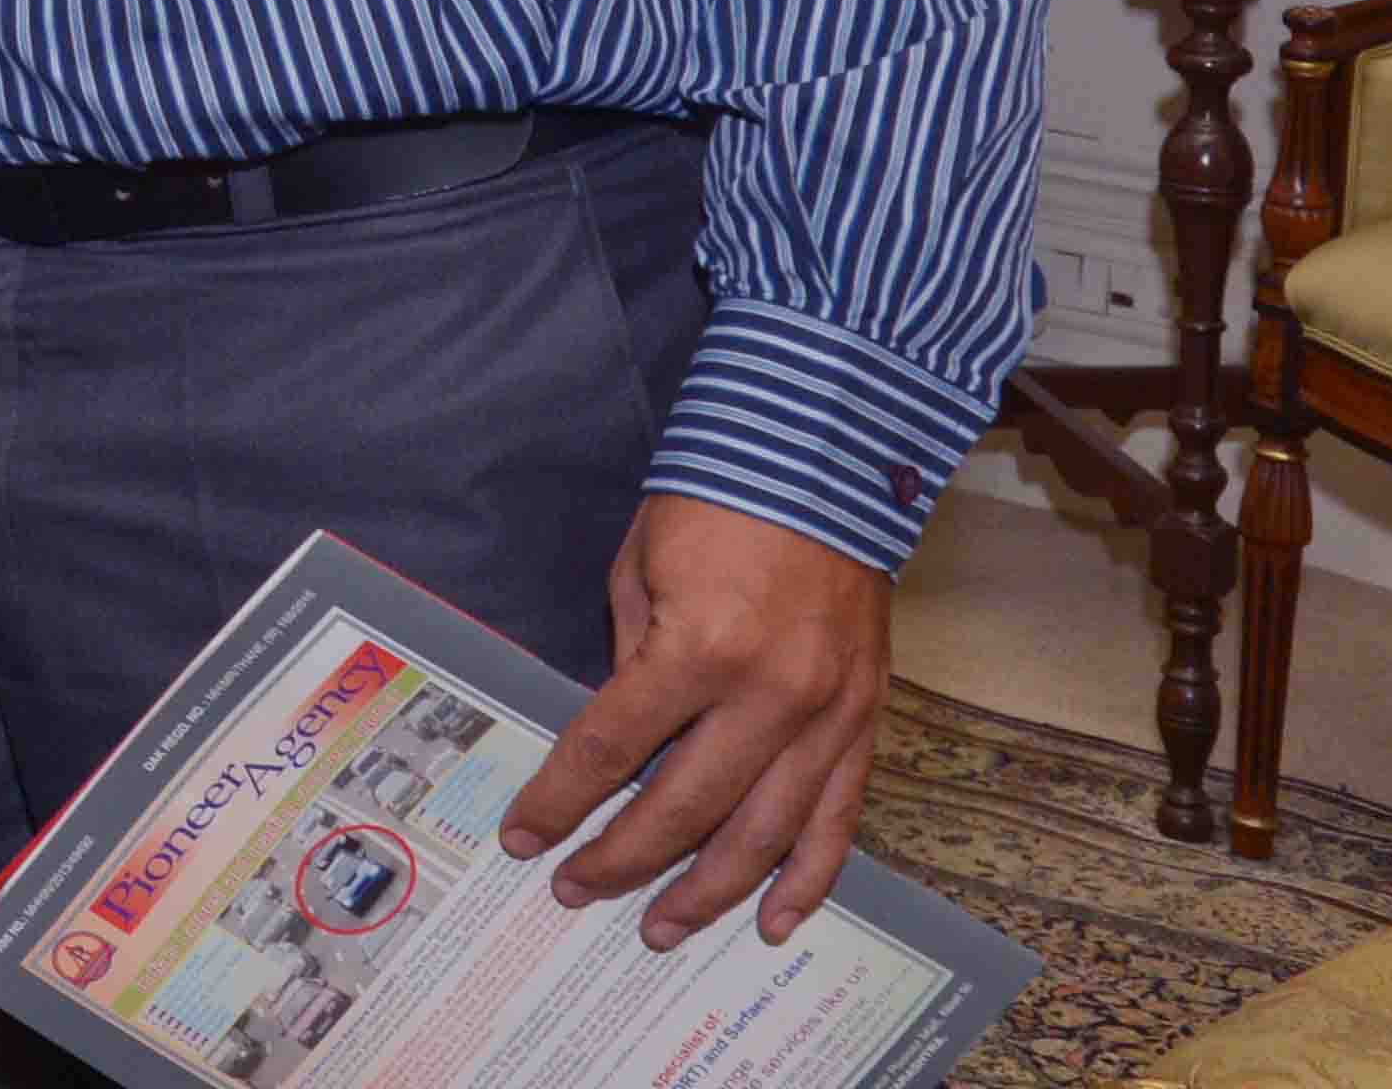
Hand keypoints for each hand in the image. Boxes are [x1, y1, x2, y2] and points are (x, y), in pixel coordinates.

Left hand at [503, 494, 892, 949]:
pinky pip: (837, 820)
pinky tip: (772, 922)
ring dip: (707, 892)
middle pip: (683, 808)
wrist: (823, 462)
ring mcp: (827, 717)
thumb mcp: (640, 570)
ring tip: (659, 929)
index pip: (612, 749)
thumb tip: (616, 743)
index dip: (562, 800)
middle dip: (621, 859)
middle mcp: (769, 696)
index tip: (526, 838)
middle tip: (575, 892)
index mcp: (699, 649)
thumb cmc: (714, 504)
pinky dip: (807, 880)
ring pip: (762, 835)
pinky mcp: (866, 722)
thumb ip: (629, 660)